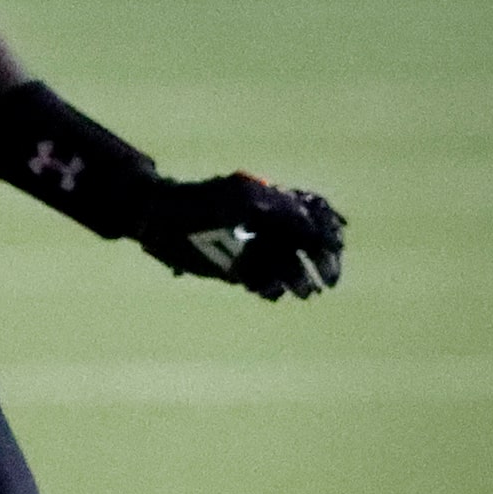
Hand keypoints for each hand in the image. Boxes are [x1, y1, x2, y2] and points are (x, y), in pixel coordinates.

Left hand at [136, 174, 345, 299]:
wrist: (157, 219)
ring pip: (290, 266)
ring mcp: (254, 248)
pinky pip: (266, 282)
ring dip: (300, 279)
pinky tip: (268, 290)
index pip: (316, 215)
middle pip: (309, 244)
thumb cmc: (201, 203)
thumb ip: (284, 211)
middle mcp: (269, 225)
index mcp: (274, 201)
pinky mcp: (239, 270)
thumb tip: (318, 225)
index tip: (335, 248)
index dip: (331, 231)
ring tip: (303, 293)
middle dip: (322, 262)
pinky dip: (272, 288)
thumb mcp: (245, 201)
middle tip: (327, 281)